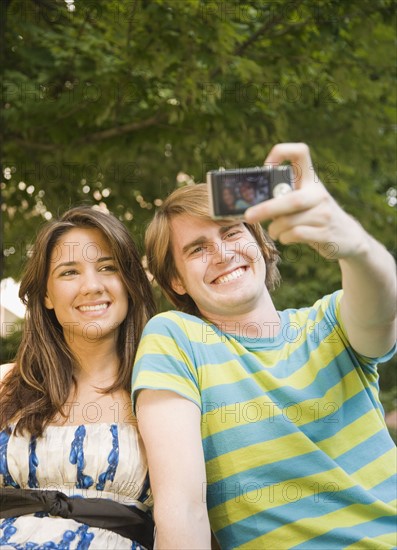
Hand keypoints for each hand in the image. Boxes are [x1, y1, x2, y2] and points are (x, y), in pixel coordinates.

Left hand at [244, 143, 366, 258]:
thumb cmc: (315, 217)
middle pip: (291, 199)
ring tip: (274, 232)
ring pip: (290, 221)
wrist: (349, 237)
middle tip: (249, 216)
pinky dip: (285, 238)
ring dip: (275, 229)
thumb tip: (253, 203)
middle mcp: (319, 193)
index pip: (301, 152)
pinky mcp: (325, 233)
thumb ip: (284, 197)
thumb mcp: (305, 201)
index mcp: (311, 180)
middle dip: (267, 209)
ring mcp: (324, 214)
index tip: (266, 168)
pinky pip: (296, 234)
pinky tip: (286, 238)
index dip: (281, 153)